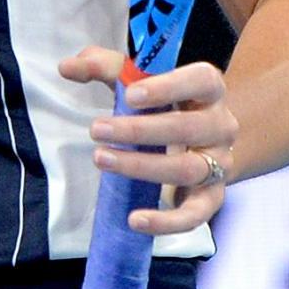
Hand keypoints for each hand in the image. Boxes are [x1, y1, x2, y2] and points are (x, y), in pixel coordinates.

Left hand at [58, 47, 237, 235]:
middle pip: (187, 127)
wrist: (199, 142)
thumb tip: (67, 67)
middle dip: (139, 130)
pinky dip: (167, 221)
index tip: (131, 95)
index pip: (201, 80)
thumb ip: (104, 67)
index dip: (169, 87)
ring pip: (188, 169)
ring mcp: (219, 163)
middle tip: (96, 130)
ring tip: (101, 159)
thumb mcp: (137, 80)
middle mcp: (221, 125)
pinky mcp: (212, 197)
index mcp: (208, 89)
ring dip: (141, 166)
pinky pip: (195, 214)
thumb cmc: (164, 103)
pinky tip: (135, 220)